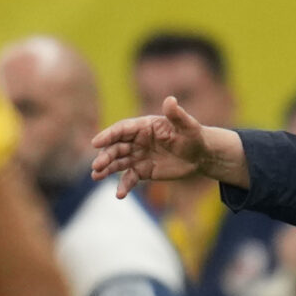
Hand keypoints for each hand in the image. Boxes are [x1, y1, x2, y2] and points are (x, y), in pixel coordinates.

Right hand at [90, 98, 222, 199]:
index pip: (122, 129)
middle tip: (96, 166)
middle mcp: (137, 140)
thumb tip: (170, 100)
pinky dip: (124, 185)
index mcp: (144, 126)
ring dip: (107, 169)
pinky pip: (130, 178)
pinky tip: (119, 195)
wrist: (200, 155)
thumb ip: (176, 114)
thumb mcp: (188, 125)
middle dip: (105, 156)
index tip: (96, 142)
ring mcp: (138, 156)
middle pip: (116, 147)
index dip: (108, 135)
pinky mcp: (143, 171)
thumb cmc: (193, 136)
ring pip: (118, 162)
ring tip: (96, 176)